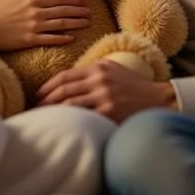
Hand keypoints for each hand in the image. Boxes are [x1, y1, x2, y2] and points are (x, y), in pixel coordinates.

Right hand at [0, 0, 90, 50]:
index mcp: (31, 0)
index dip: (72, 0)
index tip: (81, 2)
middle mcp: (36, 13)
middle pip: (63, 10)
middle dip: (79, 11)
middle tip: (89, 13)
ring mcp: (34, 27)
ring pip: (61, 24)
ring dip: (76, 23)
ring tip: (87, 23)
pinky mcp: (30, 40)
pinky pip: (51, 39)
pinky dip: (63, 38)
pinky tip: (72, 38)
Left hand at [36, 60, 176, 122]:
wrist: (158, 100)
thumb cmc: (134, 86)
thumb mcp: (114, 69)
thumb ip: (94, 70)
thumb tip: (70, 78)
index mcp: (98, 68)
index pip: (65, 75)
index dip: (48, 86)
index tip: (38, 94)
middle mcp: (99, 80)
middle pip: (63, 90)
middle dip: (46, 100)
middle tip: (36, 108)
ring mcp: (104, 96)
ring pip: (69, 103)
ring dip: (54, 112)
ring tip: (45, 118)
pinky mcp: (109, 111)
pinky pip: (83, 117)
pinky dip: (70, 121)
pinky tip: (63, 126)